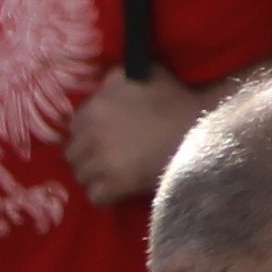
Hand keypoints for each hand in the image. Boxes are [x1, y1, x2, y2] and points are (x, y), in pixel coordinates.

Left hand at [63, 64, 202, 207]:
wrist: (199, 130)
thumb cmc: (174, 99)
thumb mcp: (145, 74)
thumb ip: (116, 78)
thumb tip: (102, 85)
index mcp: (96, 108)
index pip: (73, 126)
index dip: (88, 131)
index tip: (102, 135)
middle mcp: (91, 136)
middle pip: (73, 154)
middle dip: (87, 154)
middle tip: (107, 155)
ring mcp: (101, 164)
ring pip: (81, 176)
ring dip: (95, 175)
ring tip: (113, 173)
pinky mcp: (114, 187)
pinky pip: (95, 197)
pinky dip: (105, 194)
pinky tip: (119, 187)